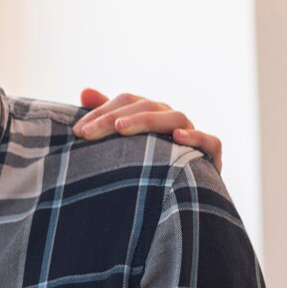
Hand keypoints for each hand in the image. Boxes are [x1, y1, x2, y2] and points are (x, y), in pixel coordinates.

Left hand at [75, 88, 222, 170]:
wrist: (178, 195)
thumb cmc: (145, 164)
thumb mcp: (122, 142)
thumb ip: (106, 116)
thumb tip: (84, 92)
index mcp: (150, 113)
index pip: (126, 101)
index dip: (101, 113)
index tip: (76, 131)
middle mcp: (170, 119)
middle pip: (146, 106)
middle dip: (113, 117)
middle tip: (86, 134)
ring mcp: (192, 134)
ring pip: (175, 117)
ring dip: (148, 121)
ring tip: (122, 127)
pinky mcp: (210, 154)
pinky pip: (209, 141)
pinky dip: (195, 137)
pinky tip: (177, 137)